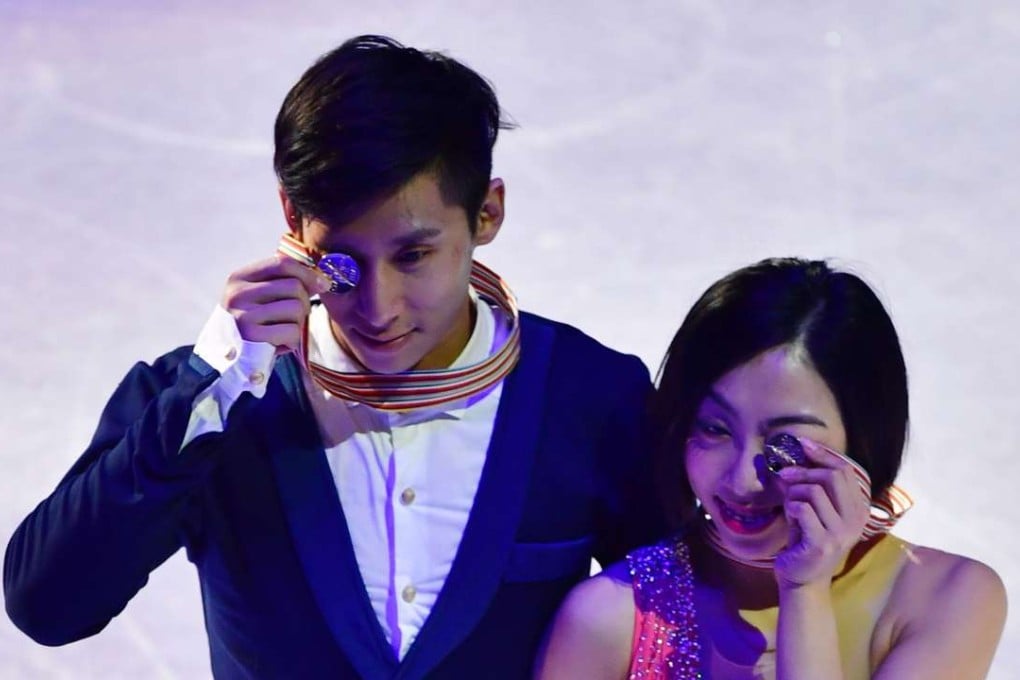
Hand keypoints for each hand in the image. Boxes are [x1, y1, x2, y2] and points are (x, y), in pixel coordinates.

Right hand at [220, 255, 332, 352]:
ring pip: (296, 308)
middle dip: (303, 302)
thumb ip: (284, 283)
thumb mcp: (259, 297)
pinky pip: (292, 331)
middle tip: (294, 316)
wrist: (226, 359)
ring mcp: (244, 315)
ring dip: (298, 323)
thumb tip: (321, 281)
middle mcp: (238, 294)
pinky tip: (279, 343)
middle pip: (294, 286)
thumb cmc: (252, 324)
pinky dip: (293, 340)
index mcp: (239, 278)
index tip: (322, 284)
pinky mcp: (252, 337)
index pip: (281, 263)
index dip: (307, 272)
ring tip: (282, 330)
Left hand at [773, 438, 869, 588]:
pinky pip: (802, 509)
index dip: (824, 453)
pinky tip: (790, 519)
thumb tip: (796, 454)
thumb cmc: (806, 538)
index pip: (846, 469)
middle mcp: (856, 520)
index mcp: (859, 508)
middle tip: (783, 476)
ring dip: (793, 494)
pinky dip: (790, 508)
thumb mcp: (813, 507)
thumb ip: (811, 484)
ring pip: (813, 491)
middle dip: (803, 471)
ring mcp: (841, 533)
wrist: (802, 579)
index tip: (801, 443)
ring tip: (790, 507)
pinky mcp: (822, 543)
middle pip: (832, 476)